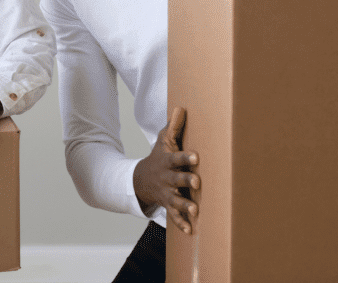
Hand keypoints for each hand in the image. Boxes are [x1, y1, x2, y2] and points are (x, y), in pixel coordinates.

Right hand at [133, 106, 199, 233]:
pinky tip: (190, 231)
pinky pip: (174, 216)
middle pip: (176, 179)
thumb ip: (173, 127)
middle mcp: (167, 178)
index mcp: (167, 161)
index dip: (185, 157)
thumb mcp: (163, 141)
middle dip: (186, 181)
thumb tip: (181, 107)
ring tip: (194, 211)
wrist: (141, 179)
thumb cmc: (158, 157)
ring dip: (184, 205)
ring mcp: (167, 193)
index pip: (176, 158)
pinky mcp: (168, 205)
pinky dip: (181, 224)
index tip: (195, 156)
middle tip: (197, 183)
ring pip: (175, 199)